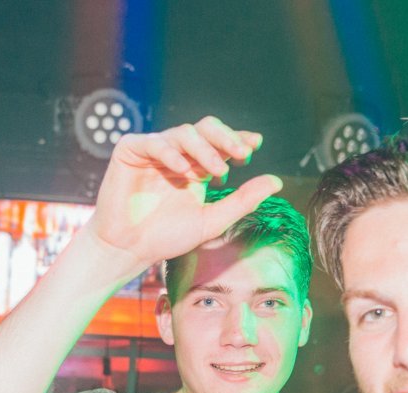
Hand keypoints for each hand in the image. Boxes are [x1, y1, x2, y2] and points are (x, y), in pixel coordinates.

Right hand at [85, 116, 282, 279]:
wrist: (130, 249)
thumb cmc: (168, 237)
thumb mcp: (213, 220)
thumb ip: (243, 200)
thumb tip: (277, 182)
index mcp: (198, 166)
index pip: (221, 143)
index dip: (238, 140)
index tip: (254, 146)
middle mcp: (178, 154)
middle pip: (206, 129)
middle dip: (226, 138)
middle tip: (243, 153)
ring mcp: (154, 150)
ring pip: (184, 133)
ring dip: (204, 150)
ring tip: (217, 171)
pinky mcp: (131, 150)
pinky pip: (154, 142)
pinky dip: (170, 154)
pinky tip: (184, 171)